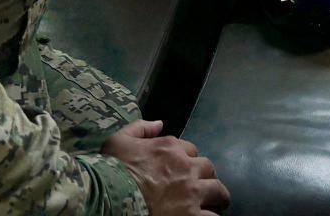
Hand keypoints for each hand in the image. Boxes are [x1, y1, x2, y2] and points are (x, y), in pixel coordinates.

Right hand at [101, 119, 229, 215]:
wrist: (110, 197)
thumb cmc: (112, 170)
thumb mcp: (118, 141)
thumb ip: (139, 129)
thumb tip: (159, 123)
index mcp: (170, 147)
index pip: (190, 150)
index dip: (186, 160)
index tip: (179, 171)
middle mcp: (187, 167)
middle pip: (208, 168)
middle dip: (204, 177)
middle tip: (197, 187)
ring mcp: (192, 193)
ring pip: (219, 191)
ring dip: (215, 197)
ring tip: (211, 204)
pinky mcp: (193, 215)